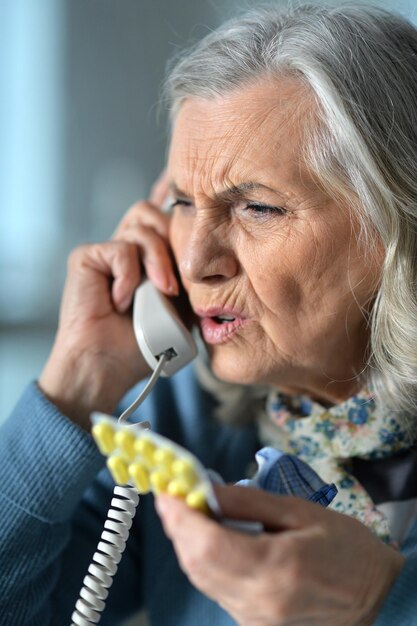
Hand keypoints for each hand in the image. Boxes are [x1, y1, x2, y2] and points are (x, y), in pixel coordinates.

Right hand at [39, 171, 176, 428]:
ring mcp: (107, 251)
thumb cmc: (145, 343)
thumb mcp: (183, 307)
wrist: (109, 365)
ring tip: (160, 291)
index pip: (165, 213)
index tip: (197, 187)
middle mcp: (129, 248)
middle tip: (176, 280)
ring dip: (157, 259)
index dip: (176, 194)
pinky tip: (124, 299)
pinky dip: (128, 275)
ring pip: (141, 224)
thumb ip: (194, 278)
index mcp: (151, 256)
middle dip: (173, 240)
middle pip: (155, 211)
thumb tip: (218, 255)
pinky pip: (120, 248)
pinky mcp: (87, 257)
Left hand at [156, 486, 404, 625]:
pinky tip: (207, 537)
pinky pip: (215, 589)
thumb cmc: (347, 548)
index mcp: (277, 569)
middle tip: (173, 494)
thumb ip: (250, 501)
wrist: (377, 597)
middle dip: (176, 526)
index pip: (208, 544)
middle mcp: (259, 602)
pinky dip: (203, 560)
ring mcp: (254, 620)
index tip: (167, 488)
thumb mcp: (302, 512)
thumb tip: (207, 488)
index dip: (179, 516)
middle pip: (196, 564)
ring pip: (201, 578)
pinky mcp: (253, 625)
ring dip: (186, 543)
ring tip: (186, 510)